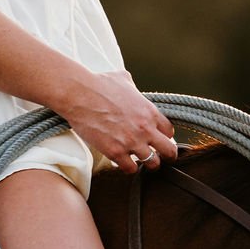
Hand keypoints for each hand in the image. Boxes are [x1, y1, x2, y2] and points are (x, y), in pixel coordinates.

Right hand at [53, 69, 177, 174]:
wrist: (79, 94)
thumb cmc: (99, 84)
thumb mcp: (123, 80)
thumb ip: (133, 88)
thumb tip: (132, 88)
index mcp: (149, 111)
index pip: (169, 131)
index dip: (164, 136)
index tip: (158, 138)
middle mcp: (145, 129)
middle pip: (169, 151)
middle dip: (166, 155)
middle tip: (159, 155)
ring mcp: (131, 142)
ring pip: (153, 164)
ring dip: (147, 162)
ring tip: (139, 159)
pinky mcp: (115, 152)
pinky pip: (131, 169)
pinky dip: (128, 167)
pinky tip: (123, 160)